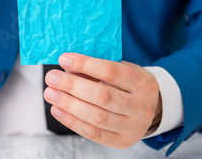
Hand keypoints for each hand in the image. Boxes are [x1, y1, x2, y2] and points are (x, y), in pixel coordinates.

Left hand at [44, 53, 162, 148]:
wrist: (151, 108)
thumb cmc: (129, 85)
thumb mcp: (120, 69)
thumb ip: (96, 69)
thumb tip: (67, 67)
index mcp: (143, 82)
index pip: (112, 72)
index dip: (86, 65)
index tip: (64, 59)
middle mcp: (141, 106)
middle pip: (103, 96)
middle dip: (73, 86)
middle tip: (52, 77)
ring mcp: (133, 126)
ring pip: (97, 117)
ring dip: (69, 105)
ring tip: (50, 93)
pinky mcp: (123, 141)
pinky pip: (94, 134)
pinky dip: (72, 122)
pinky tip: (57, 110)